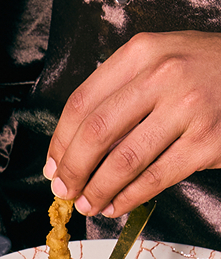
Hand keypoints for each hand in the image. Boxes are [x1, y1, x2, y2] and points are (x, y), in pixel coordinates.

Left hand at [46, 30, 220, 217]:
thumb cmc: (205, 70)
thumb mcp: (160, 60)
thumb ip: (119, 92)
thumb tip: (72, 148)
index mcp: (142, 53)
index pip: (81, 103)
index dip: (60, 142)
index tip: (53, 164)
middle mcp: (164, 75)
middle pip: (95, 133)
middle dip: (73, 170)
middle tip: (64, 190)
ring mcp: (189, 108)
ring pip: (123, 161)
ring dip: (97, 190)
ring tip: (88, 204)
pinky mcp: (208, 141)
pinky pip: (155, 178)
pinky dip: (128, 198)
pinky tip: (116, 205)